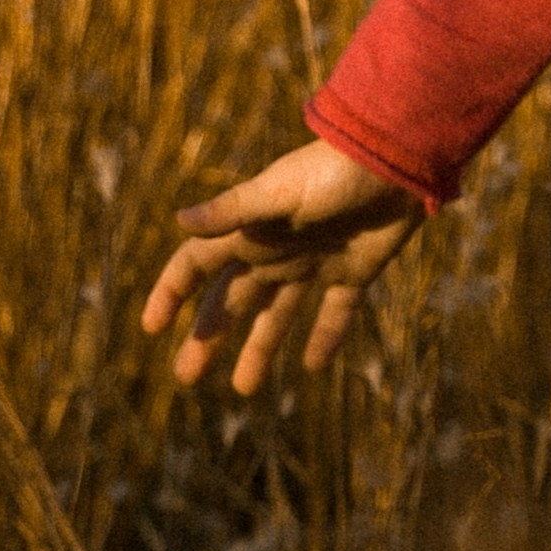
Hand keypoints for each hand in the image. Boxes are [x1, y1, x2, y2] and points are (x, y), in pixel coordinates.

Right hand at [141, 139, 425, 394]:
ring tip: (244, 390)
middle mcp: (276, 250)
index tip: (152, 328)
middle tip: (186, 376)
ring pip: (278, 314)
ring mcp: (314, 262)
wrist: (398, 160)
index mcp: (250, 231)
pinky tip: (312, 365)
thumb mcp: (279, 192)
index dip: (172, 293)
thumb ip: (233, 211)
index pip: (197, 266)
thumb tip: (180, 221)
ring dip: (260, 349)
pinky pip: (336, 312)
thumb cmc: (334, 171)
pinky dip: (325, 337)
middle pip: (233, 300)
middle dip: (208, 336)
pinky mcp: (353, 271)